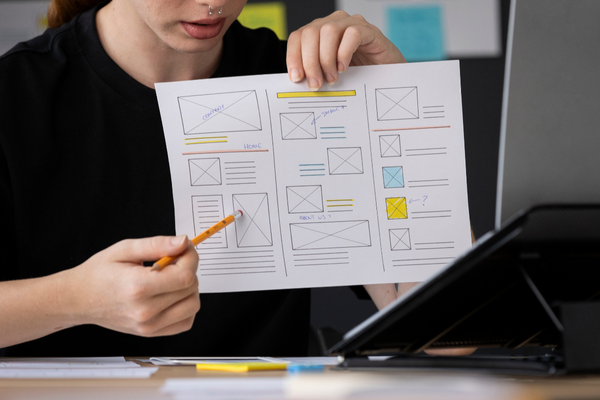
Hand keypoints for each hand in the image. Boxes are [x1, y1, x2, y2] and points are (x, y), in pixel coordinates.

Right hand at [64, 235, 199, 336]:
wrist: (79, 299)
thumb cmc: (98, 274)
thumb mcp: (125, 249)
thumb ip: (156, 244)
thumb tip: (182, 242)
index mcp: (138, 287)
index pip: (185, 276)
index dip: (191, 258)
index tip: (184, 249)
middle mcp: (145, 311)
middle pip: (191, 289)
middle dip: (188, 269)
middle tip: (173, 261)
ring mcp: (148, 326)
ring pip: (192, 306)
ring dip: (189, 289)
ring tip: (171, 278)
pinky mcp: (151, 333)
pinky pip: (185, 322)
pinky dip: (186, 307)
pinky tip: (173, 295)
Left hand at [287, 10, 405, 89]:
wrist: (389, 76)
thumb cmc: (359, 74)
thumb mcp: (331, 74)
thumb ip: (315, 73)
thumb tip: (298, 82)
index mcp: (320, 33)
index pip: (298, 37)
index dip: (293, 56)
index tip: (296, 78)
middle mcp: (334, 23)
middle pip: (310, 33)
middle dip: (309, 61)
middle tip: (315, 84)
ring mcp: (352, 24)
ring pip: (328, 31)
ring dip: (326, 59)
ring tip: (332, 78)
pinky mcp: (369, 31)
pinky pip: (352, 34)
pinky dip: (344, 53)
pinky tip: (344, 68)